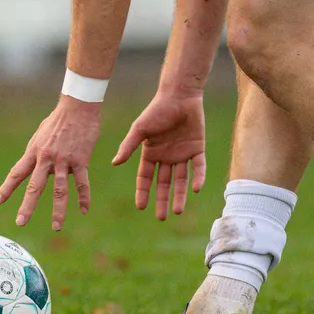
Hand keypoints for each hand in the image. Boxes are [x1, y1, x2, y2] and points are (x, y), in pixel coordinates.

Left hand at [0, 96, 100, 230]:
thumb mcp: (40, 136)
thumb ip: (37, 154)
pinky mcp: (80, 160)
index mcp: (34, 152)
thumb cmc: (58, 121)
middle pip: (35, 186)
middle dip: (27, 206)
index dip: (7, 188)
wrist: (77, 107)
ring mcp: (63, 160)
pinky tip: (83, 210)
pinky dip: (83, 198)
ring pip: (60, 190)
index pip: (17, 173)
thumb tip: (38, 170)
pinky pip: (82, 183)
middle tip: (20, 222)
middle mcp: (46, 158)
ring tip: (56, 226)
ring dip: (58, 211)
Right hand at [111, 94, 206, 220]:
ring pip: (181, 180)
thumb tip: (114, 163)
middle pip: (164, 183)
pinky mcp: (197, 148)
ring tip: (177, 212)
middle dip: (162, 200)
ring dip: (180, 195)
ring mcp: (182, 153)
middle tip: (161, 218)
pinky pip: (198, 167)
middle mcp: (166, 156)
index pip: (145, 177)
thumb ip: (129, 146)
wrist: (179, 95)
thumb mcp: (140, 129)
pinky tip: (195, 189)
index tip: (141, 207)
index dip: (143, 192)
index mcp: (151, 152)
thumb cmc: (156, 110)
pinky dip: (198, 178)